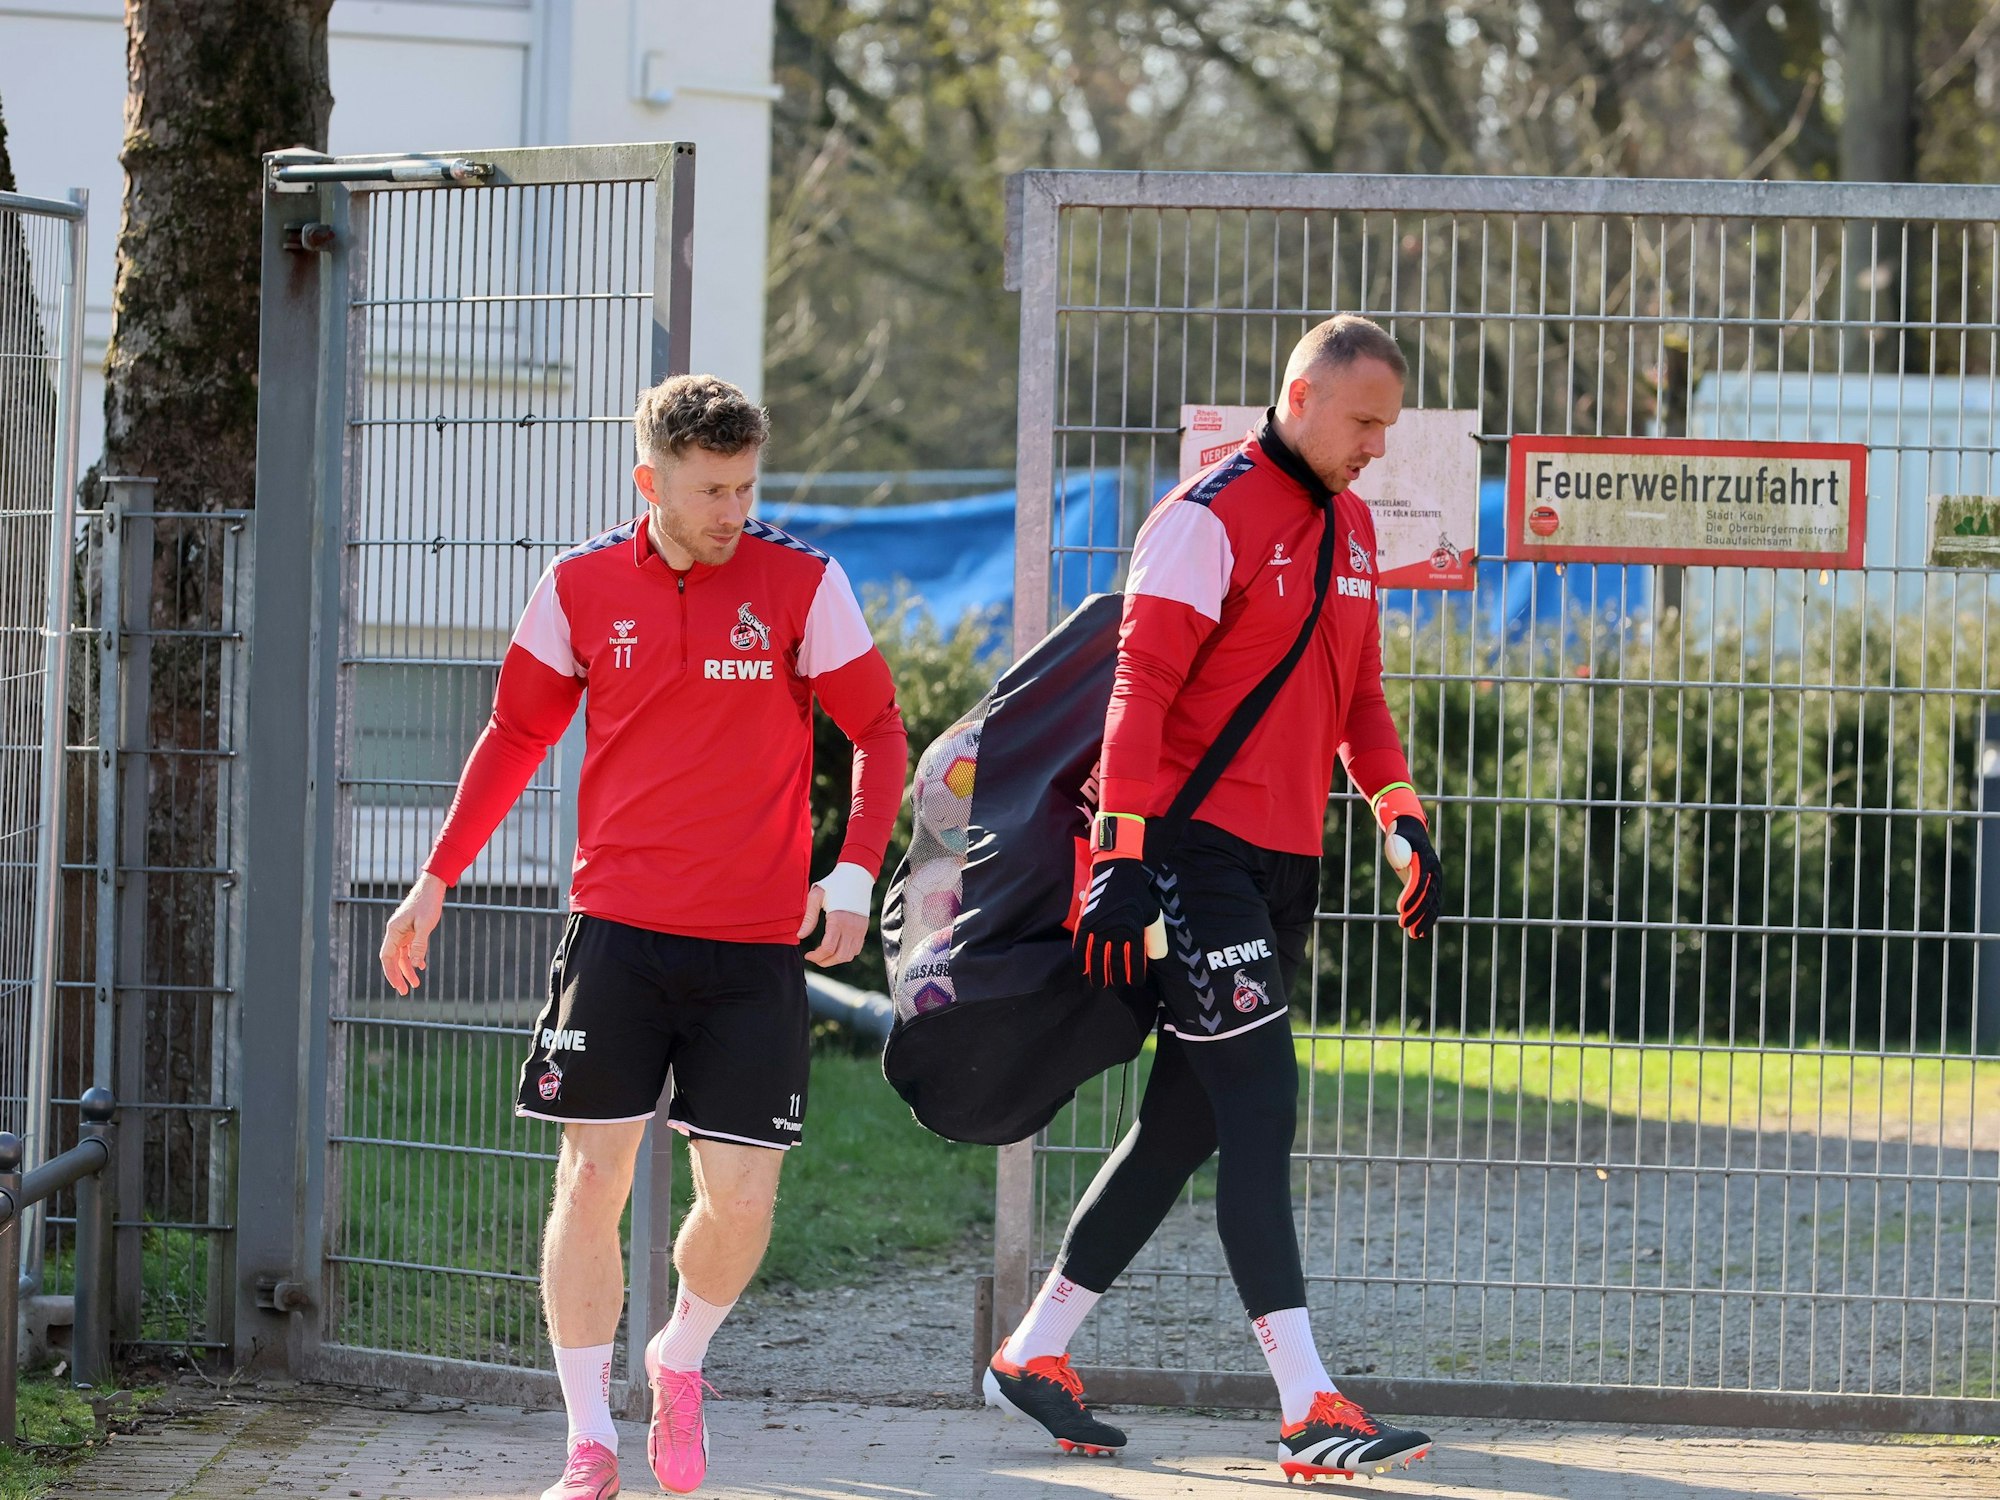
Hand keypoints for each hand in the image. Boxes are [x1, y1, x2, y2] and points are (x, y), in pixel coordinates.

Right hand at [380, 873, 445, 993]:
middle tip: (404, 992)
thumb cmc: (428, 903)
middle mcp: (395, 932)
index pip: (387, 957)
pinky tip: (422, 966)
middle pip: (392, 959)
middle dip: (397, 975)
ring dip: (407, 969)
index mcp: (394, 931)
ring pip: (402, 955)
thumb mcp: (426, 925)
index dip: (390, 973)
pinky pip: (409, 948)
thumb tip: (415, 965)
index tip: (397, 986)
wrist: (432, 887)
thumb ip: (420, 944)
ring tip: (415, 984)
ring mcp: (402, 931)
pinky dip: (414, 958)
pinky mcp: (410, 930)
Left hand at [799, 861, 872, 968]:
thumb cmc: (833, 883)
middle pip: (839, 956)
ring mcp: (860, 929)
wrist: (856, 874)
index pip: (828, 948)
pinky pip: (856, 949)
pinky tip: (835, 948)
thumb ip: (809, 918)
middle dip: (824, 962)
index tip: (808, 954)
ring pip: (849, 956)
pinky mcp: (864, 929)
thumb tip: (800, 936)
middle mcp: (851, 927)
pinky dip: (845, 954)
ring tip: (823, 954)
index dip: (816, 956)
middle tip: (814, 957)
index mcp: (838, 919)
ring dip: (835, 959)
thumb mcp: (816, 896)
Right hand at [1074, 856, 1158, 986]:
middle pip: (1115, 963)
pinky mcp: (1087, 922)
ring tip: (1099, 984)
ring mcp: (1100, 927)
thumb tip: (1154, 957)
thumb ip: (1156, 936)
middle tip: (1116, 985)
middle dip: (1116, 978)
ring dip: (1098, 973)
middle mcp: (1117, 932)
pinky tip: (1082, 969)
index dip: (1135, 975)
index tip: (1135, 983)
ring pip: (1097, 958)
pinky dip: (1081, 959)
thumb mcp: (1153, 913)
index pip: (1135, 961)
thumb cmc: (1137, 894)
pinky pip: (1081, 946)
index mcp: (1135, 931)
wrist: (1117, 871)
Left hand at [1384, 815, 1440, 940]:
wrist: (1411, 832)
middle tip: (1402, 925)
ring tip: (1414, 935)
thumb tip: (1400, 863)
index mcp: (1426, 860)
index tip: (1400, 908)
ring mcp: (1435, 881)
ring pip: (1433, 904)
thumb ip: (1397, 847)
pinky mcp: (1432, 887)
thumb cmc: (1401, 835)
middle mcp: (1435, 872)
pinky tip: (1420, 932)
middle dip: (1417, 912)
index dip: (1411, 895)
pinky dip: (1428, 919)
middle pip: (1428, 896)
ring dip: (1423, 920)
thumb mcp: (1396, 838)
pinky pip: (1432, 905)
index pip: (1420, 881)